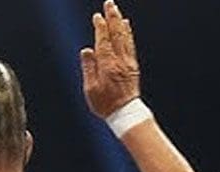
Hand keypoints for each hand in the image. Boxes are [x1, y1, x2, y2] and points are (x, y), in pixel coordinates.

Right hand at [81, 0, 140, 117]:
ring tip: (117, 11)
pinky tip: (126, 26)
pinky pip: (130, 44)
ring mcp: (128, 62)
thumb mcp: (90, 89)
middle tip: (110, 4)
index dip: (100, 27)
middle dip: (112, 18)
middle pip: (116, 34)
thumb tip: (86, 50)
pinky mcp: (132, 65)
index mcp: (107, 65)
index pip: (103, 41)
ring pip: (125, 37)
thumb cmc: (105, 104)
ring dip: (120, 22)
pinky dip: (128, 33)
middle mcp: (120, 60)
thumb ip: (89, 67)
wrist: (126, 113)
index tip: (97, 16)